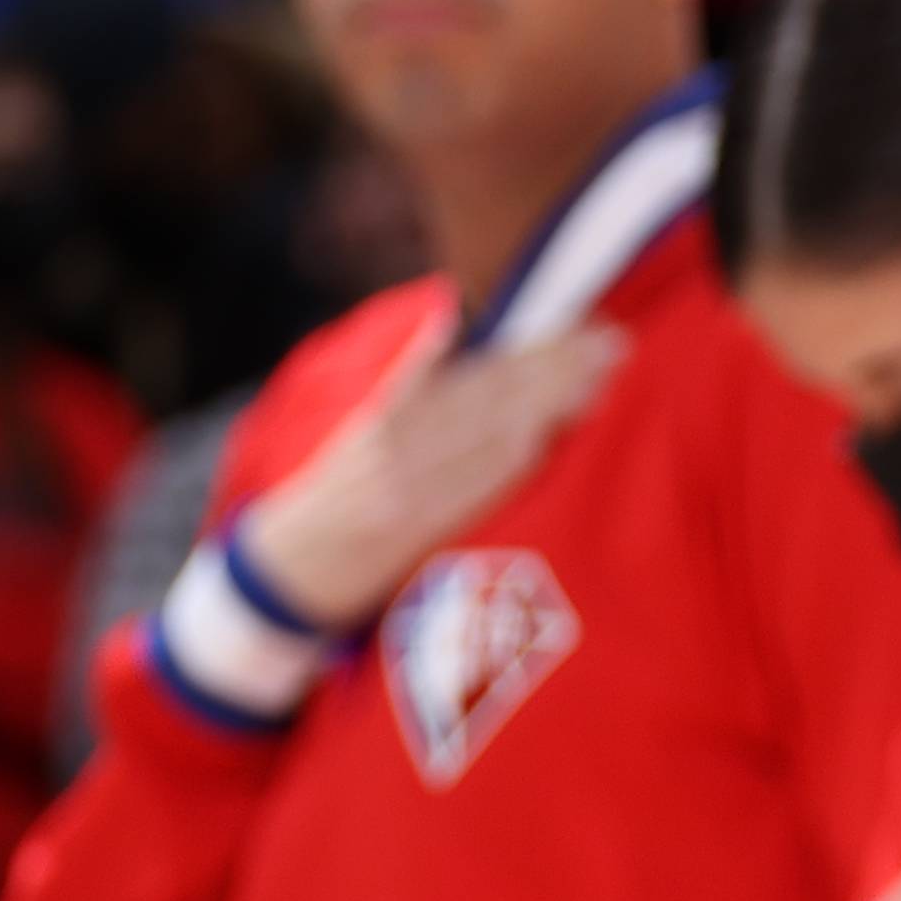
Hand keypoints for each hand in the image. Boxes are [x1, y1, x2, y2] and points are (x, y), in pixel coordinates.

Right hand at [233, 319, 625, 628]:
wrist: (284, 576)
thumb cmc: (332, 498)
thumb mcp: (356, 428)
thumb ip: (406, 380)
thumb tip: (448, 325)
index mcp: (385, 415)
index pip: (476, 376)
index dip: (533, 352)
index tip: (584, 331)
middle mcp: (394, 446)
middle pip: (491, 398)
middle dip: (557, 368)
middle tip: (615, 344)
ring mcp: (403, 491)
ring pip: (488, 438)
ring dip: (550, 406)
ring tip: (601, 381)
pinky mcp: (409, 534)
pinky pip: (467, 492)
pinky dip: (505, 461)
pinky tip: (541, 436)